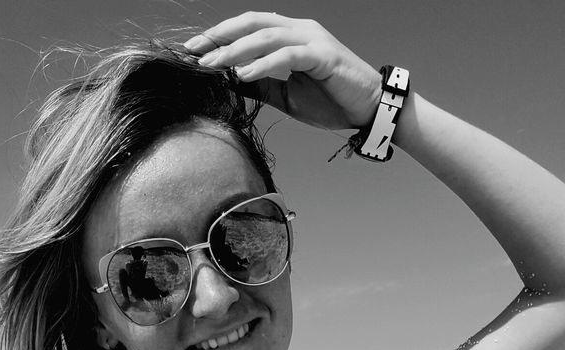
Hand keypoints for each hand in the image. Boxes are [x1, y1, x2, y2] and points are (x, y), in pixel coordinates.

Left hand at [184, 13, 382, 131]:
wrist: (370, 110)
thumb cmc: (332, 102)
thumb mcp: (287, 96)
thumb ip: (262, 86)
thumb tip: (230, 83)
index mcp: (291, 36)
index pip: (249, 28)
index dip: (221, 36)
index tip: (195, 51)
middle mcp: (300, 30)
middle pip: (252, 23)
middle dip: (220, 36)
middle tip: (194, 50)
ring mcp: (312, 40)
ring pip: (266, 36)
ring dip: (236, 50)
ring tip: (213, 64)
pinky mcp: (322, 56)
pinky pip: (287, 56)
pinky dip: (262, 64)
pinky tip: (243, 75)